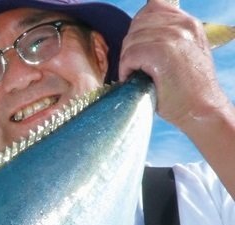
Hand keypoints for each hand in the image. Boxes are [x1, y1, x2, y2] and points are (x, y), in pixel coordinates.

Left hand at [119, 0, 229, 133]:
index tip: (140, 49)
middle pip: (138, 24)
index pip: (152, 9)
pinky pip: (130, 55)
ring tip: (138, 75)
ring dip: (128, 60)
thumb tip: (139, 32)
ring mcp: (172, 38)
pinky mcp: (161, 53)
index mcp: (188, 23)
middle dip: (131, 46)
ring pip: (131, 40)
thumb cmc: (187, 88)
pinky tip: (136, 80)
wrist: (202, 109)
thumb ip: (167, 37)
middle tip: (136, 67)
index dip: (139, 28)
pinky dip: (127, 69)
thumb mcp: (184, 53)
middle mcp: (182, 26)